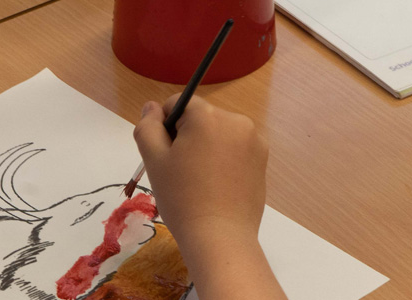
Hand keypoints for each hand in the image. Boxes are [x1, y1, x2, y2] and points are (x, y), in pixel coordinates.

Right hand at [134, 95, 286, 299]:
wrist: (220, 237)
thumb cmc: (181, 197)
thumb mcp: (154, 160)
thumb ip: (148, 126)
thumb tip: (153, 107)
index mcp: (208, 116)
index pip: (179, 104)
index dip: (166, 128)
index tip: (167, 156)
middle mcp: (236, 121)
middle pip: (201, 118)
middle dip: (189, 137)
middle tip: (182, 172)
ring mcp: (254, 140)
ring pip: (219, 134)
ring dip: (207, 148)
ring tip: (201, 181)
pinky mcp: (263, 160)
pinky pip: (235, 149)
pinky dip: (225, 160)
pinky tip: (218, 185)